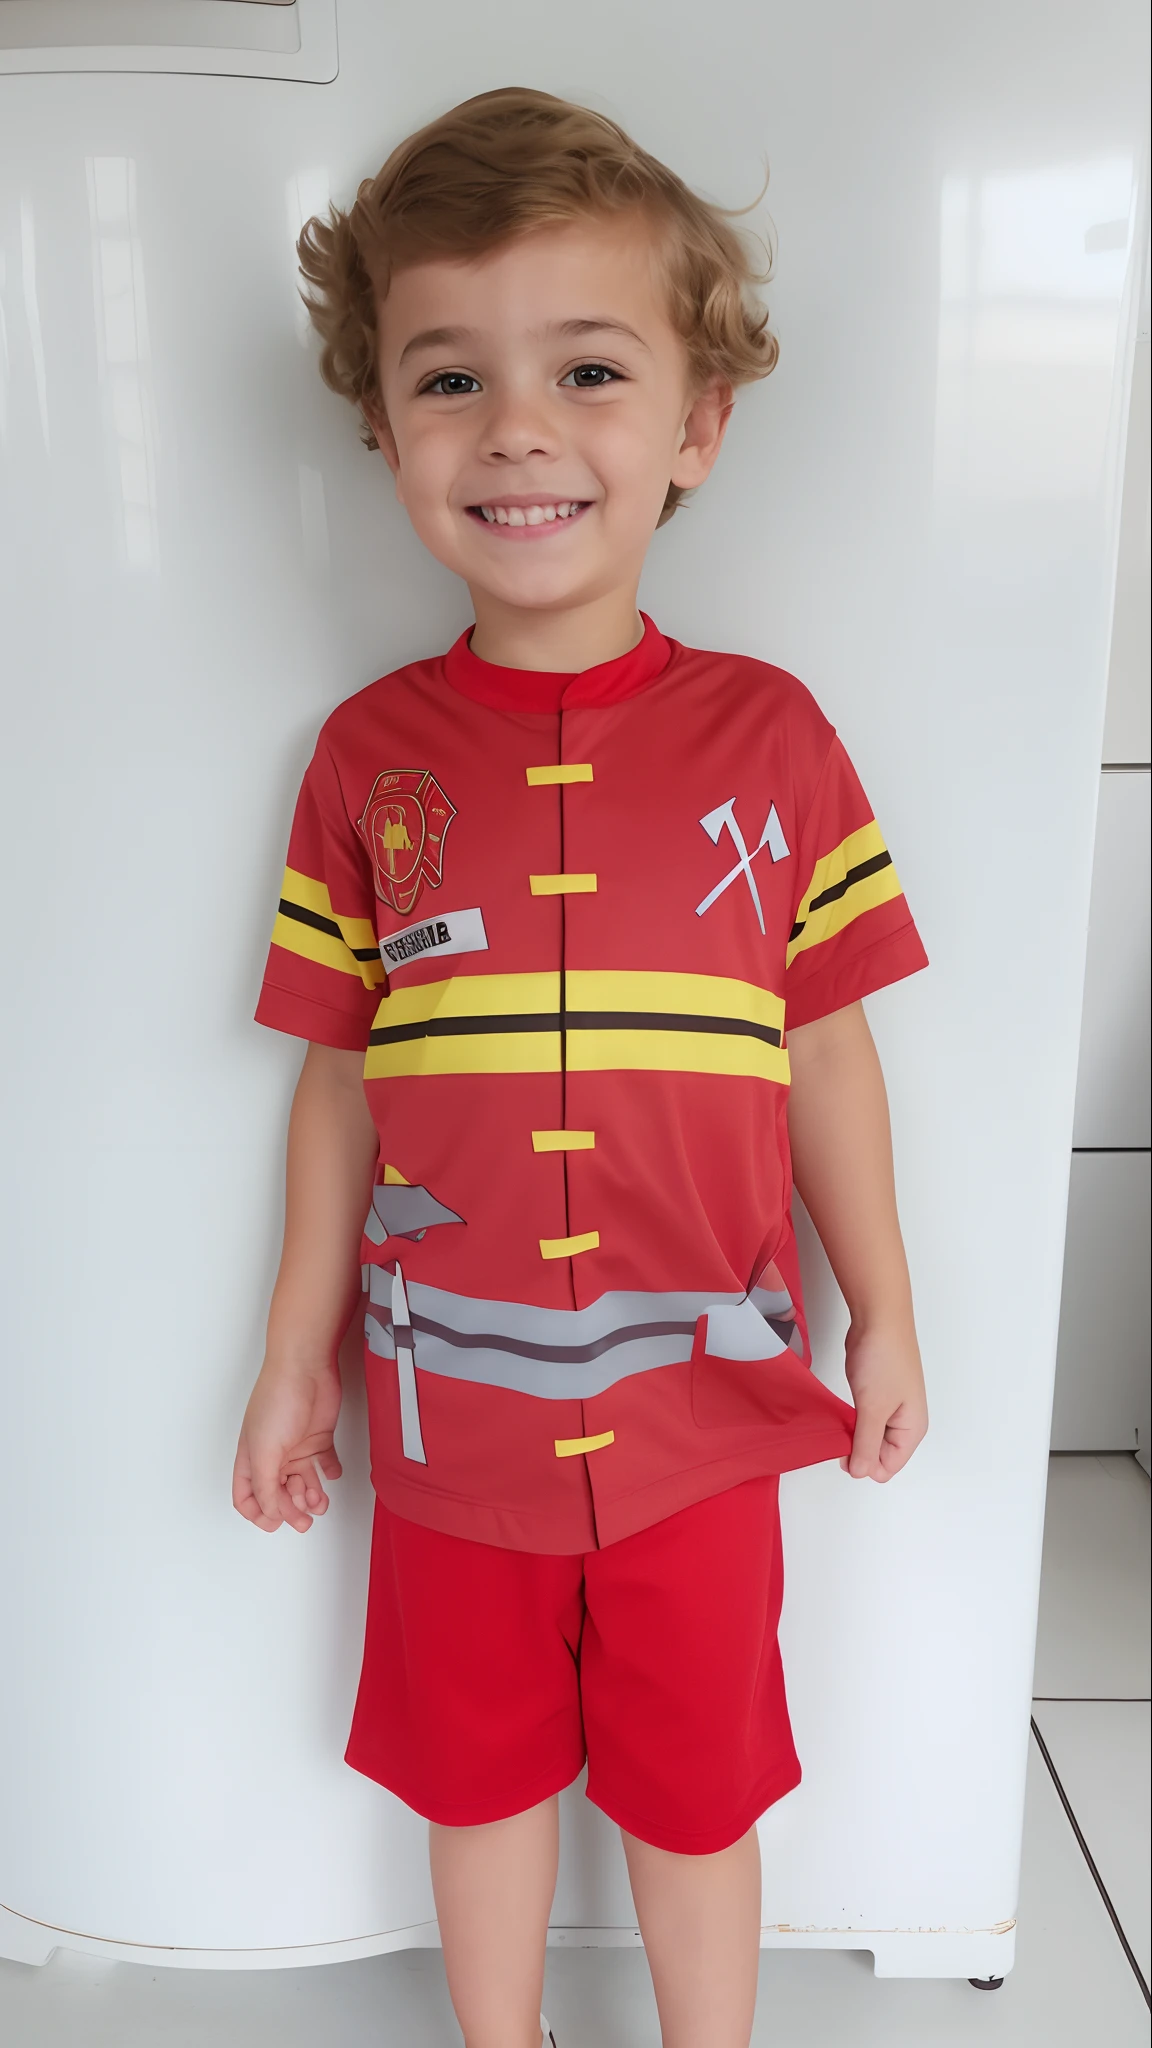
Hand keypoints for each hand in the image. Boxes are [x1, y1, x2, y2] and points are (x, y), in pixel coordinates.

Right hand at [232, 1361, 342, 1532]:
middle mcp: (273, 1456)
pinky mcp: (318, 1437)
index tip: (276, 1523)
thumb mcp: (264, 1451)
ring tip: (319, 1500)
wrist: (306, 1368)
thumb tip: (271, 1513)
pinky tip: (331, 1472)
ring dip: (311, 1497)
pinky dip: (329, 1472)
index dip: (258, 1514)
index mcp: (252, 1459)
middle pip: (278, 1494)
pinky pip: (324, 1463)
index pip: (247, 1497)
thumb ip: (266, 1486)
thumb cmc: (277, 1400)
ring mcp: (296, 1447)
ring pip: (303, 1483)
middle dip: (290, 1510)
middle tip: (305, 1519)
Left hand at [841, 1320, 927, 1482]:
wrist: (878, 1319)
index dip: (863, 1463)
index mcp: (912, 1430)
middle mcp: (905, 1423)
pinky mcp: (877, 1395)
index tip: (843, 1446)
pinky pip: (864, 1421)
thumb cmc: (883, 1360)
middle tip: (838, 1430)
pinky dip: (851, 1420)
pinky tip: (839, 1412)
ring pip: (869, 1437)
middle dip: (857, 1449)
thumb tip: (860, 1473)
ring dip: (852, 1434)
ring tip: (838, 1419)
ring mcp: (891, 1409)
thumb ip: (866, 1444)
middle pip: (879, 1455)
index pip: (887, 1468)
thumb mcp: (873, 1408)